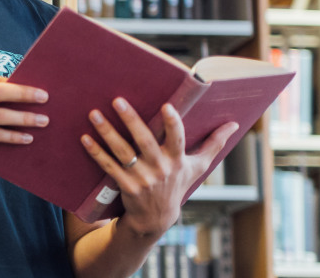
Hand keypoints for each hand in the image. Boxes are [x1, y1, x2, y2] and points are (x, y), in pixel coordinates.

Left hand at [79, 98, 238, 237]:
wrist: (156, 218)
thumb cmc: (178, 185)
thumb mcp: (198, 167)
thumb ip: (214, 144)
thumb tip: (235, 124)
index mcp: (177, 160)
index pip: (177, 139)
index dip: (172, 124)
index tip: (166, 107)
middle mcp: (160, 168)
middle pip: (144, 141)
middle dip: (131, 120)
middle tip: (117, 100)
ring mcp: (141, 178)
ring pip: (122, 152)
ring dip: (107, 132)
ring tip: (94, 114)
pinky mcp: (125, 186)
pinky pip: (108, 166)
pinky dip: (96, 152)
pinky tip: (84, 138)